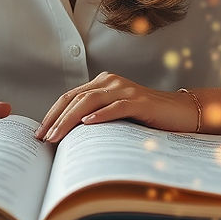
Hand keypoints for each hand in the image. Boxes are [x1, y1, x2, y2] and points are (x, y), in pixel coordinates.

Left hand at [34, 72, 199, 142]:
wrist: (181, 112)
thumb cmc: (146, 117)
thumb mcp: (116, 115)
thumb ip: (96, 117)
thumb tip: (66, 138)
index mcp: (103, 82)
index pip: (70, 96)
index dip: (53, 113)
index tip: (39, 133)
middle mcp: (111, 81)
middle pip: (76, 98)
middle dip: (56, 119)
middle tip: (43, 138)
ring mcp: (126, 89)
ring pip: (91, 102)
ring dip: (70, 120)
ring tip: (57, 136)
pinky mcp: (140, 101)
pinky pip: (117, 107)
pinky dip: (101, 115)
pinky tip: (88, 124)